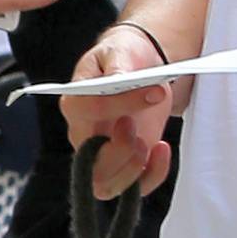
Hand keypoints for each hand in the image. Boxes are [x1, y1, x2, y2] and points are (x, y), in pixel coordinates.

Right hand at [60, 25, 176, 197]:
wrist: (140, 68)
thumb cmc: (124, 56)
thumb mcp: (120, 50)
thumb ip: (118, 64)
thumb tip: (118, 79)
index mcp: (74, 100)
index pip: (84, 110)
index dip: (117, 104)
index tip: (152, 91)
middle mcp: (83, 132)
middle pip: (87, 160)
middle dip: (117, 150)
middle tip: (137, 126)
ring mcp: (104, 152)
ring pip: (104, 184)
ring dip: (130, 171)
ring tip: (148, 143)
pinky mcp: (127, 162)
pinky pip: (134, 187)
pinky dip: (152, 176)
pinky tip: (162, 148)